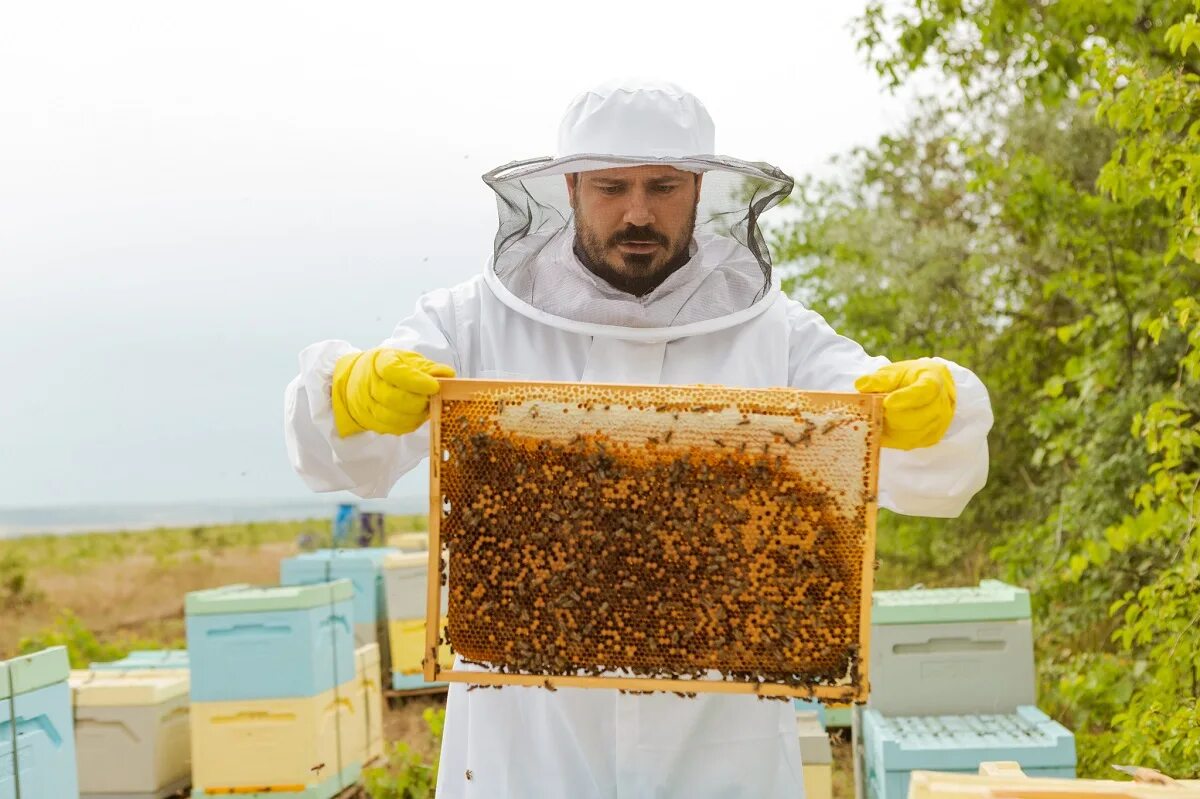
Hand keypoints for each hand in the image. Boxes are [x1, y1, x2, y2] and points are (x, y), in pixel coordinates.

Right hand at [332, 348, 454, 436]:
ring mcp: (368, 405)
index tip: (435, 386)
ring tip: (427, 408)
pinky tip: (418, 416)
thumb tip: (447, 374)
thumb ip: (428, 367)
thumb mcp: (407, 360)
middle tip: (434, 399)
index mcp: (379, 362)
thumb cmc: (390, 368)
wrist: (359, 381)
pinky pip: (394, 428)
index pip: (393, 371)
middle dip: (419, 402)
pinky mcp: (371, 422)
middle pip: (393, 398)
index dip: (415, 381)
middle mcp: (369, 384)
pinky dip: (410, 424)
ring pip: (393, 417)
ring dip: (416, 415)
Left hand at [854, 359, 955, 449]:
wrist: (929, 388)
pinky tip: (881, 430)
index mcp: (933, 381)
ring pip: (912, 434)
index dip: (905, 398)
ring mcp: (938, 424)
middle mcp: (941, 405)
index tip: (886, 402)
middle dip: (892, 416)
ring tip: (876, 418)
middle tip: (874, 410)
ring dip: (890, 429)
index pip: (924, 392)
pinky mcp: (930, 438)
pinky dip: (892, 439)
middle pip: (917, 418)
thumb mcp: (894, 372)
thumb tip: (861, 385)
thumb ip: (879, 378)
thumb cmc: (909, 378)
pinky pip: (909, 443)